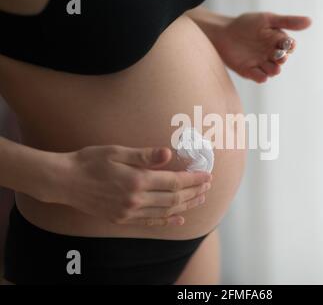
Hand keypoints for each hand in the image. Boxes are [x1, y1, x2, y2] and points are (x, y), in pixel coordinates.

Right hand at [45, 145, 211, 225]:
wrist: (64, 181)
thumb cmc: (90, 161)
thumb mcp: (117, 152)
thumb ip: (145, 155)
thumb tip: (168, 154)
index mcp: (137, 180)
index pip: (174, 182)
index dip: (193, 179)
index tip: (207, 175)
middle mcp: (135, 199)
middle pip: (174, 198)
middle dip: (194, 192)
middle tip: (208, 186)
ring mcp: (128, 212)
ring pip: (165, 211)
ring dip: (185, 206)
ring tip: (200, 199)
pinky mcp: (121, 218)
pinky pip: (150, 222)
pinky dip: (167, 221)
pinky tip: (178, 218)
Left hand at [215, 12, 310, 82]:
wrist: (222, 33)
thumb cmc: (246, 24)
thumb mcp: (267, 20)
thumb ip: (288, 22)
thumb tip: (310, 22)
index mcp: (277, 41)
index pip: (288, 46)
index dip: (289, 47)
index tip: (289, 45)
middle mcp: (270, 54)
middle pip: (281, 60)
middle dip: (282, 58)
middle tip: (280, 56)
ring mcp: (260, 63)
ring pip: (272, 70)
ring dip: (274, 69)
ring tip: (274, 67)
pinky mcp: (249, 71)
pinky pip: (259, 77)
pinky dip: (261, 77)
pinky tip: (262, 75)